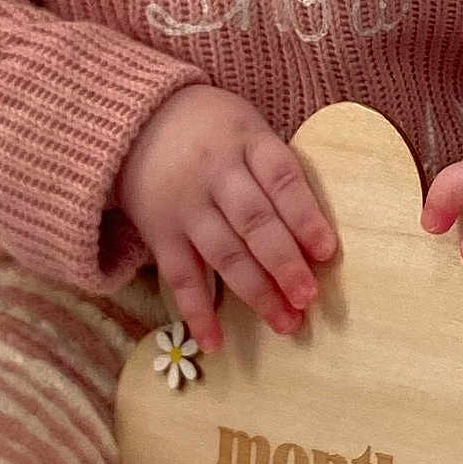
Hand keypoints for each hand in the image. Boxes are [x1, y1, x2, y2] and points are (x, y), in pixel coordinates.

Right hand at [114, 87, 337, 352]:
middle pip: (254, 222)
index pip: (281, 179)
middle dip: (283, 263)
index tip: (327, 251)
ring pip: (223, 253)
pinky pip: (179, 276)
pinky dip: (196, 311)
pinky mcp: (159, 233)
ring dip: (255, 292)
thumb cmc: (213, 129)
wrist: (135, 121)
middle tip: (308, 298)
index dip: (305, 216)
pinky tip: (215, 342)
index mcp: (246, 141)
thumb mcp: (248, 128)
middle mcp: (216, 174)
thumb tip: (317, 234)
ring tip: (284, 324)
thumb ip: (276, 170)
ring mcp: (185, 206)